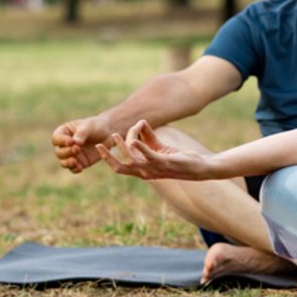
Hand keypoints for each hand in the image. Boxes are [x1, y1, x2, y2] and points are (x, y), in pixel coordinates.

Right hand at [51, 117, 111, 172]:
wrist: (108, 133)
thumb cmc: (95, 126)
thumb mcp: (89, 127)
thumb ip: (81, 134)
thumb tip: (75, 143)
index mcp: (64, 133)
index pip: (56, 138)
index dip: (61, 141)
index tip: (71, 141)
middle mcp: (65, 145)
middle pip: (59, 152)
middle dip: (66, 152)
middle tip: (77, 149)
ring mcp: (72, 155)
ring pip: (63, 162)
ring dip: (67, 163)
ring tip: (75, 162)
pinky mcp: (80, 162)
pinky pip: (73, 168)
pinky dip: (75, 169)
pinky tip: (80, 168)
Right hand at [96, 120, 211, 180]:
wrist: (198, 167)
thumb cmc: (178, 159)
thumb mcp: (159, 147)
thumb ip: (148, 137)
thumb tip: (139, 123)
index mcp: (143, 171)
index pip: (120, 167)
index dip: (108, 158)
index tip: (98, 147)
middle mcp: (146, 173)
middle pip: (120, 168)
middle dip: (108, 158)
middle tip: (98, 146)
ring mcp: (154, 169)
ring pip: (131, 160)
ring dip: (122, 147)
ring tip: (116, 135)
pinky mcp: (164, 163)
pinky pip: (149, 155)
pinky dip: (140, 147)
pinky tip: (134, 140)